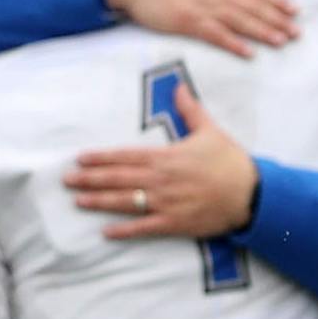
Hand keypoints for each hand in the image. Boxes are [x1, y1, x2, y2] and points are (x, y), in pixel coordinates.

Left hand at [66, 81, 260, 240]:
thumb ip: (190, 110)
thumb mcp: (210, 130)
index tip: (80, 159)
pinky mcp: (175, 223)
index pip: (124, 156)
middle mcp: (160, 180)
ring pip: (125, 202)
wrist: (251, 194)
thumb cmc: (231, 161)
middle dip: (90, 179)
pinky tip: (106, 232)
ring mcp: (166, 203)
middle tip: (67, 180)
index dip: (100, 158)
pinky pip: (144, 228)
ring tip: (78, 201)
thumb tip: (179, 86)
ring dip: (99, 201)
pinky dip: (125, 231)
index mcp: (165, 157)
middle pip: (118, 178)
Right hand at [102, 0, 297, 58]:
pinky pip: (215, 35)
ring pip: (238, 21)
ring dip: (261, 31)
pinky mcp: (187, 22)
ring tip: (282, 41)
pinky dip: (233, 43)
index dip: (275, 0)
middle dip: (276, 19)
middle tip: (297, 32)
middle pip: (251, 7)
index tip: (294, 9)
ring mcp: (201, 7)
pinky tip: (249, 52)